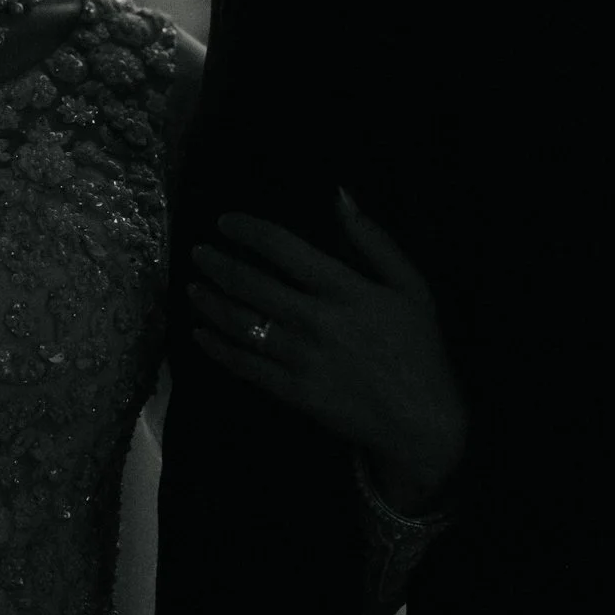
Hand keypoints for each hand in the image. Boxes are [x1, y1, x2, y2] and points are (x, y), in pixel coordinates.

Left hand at [188, 189, 467, 513]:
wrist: (422, 419)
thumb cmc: (418, 347)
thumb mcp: (410, 285)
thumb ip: (373, 239)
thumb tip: (339, 195)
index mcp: (345, 289)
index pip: (283, 247)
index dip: (248, 230)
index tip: (225, 222)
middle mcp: (316, 320)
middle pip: (252, 284)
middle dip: (218, 264)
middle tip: (198, 253)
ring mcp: (301, 358)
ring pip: (241, 323)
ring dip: (211, 303)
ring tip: (193, 288)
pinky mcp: (292, 392)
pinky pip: (245, 366)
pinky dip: (217, 348)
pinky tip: (200, 335)